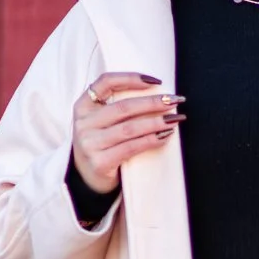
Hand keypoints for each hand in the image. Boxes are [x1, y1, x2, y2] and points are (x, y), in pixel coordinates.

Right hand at [71, 72, 183, 194]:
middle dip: (153, 102)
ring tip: (175, 119)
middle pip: (123, 107)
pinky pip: (131, 147)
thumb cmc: (100, 144)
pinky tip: (165, 136)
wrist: (86, 179)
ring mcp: (90, 144)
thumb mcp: (99, 121)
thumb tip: (156, 94)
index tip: (155, 81)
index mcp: (83, 106)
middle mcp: (84, 123)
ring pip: (130, 128)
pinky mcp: (100, 162)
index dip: (131, 78)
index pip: (106, 82)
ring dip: (156, 122)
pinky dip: (151, 140)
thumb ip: (116, 107)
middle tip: (174, 101)